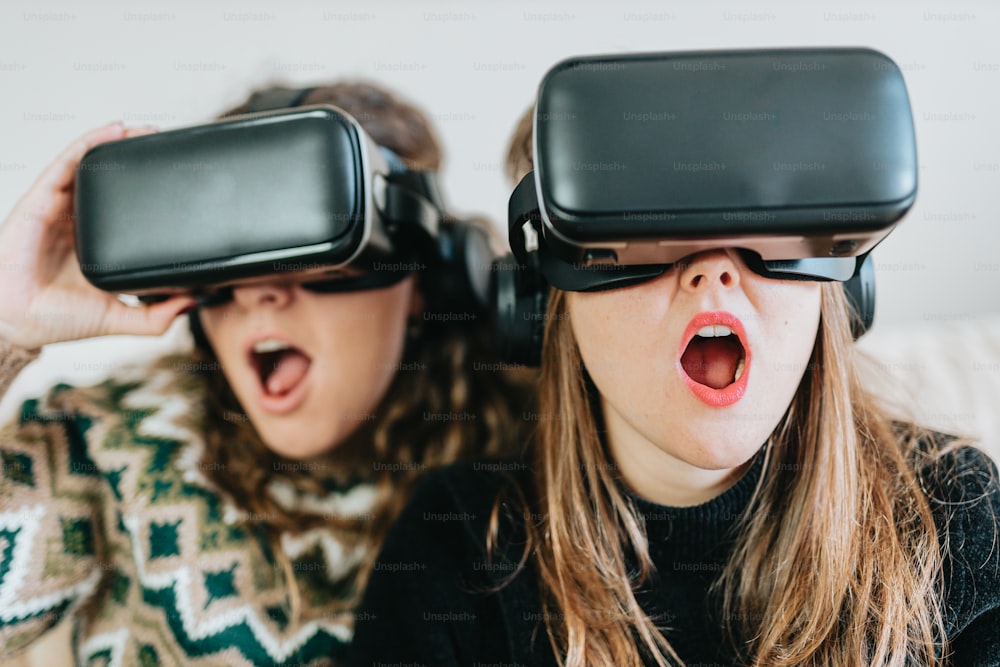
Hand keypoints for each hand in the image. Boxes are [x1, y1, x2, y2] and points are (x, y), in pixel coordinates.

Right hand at [0, 123, 195, 349]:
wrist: (18, 321)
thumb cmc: (58, 319)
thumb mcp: (120, 319)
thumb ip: (157, 317)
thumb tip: (194, 303)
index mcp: (101, 244)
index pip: (129, 209)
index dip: (151, 191)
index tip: (181, 178)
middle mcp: (82, 221)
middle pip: (113, 181)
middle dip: (138, 158)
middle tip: (168, 144)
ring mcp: (62, 208)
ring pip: (92, 166)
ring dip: (117, 143)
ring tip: (145, 130)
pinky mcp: (43, 199)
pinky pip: (67, 164)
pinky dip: (89, 144)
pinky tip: (112, 132)